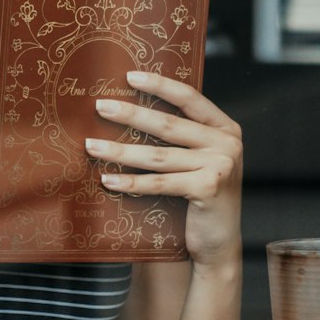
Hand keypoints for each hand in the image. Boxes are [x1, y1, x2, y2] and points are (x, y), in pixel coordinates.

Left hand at [84, 70, 242, 268]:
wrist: (218, 244)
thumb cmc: (200, 198)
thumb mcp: (200, 160)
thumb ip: (183, 137)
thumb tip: (133, 110)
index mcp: (226, 128)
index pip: (190, 98)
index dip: (159, 85)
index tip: (129, 76)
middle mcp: (227, 143)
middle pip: (169, 125)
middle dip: (130, 114)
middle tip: (100, 106)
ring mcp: (220, 165)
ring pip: (159, 155)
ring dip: (120, 150)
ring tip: (91, 145)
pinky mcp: (208, 188)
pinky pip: (160, 182)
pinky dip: (131, 181)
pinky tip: (107, 178)